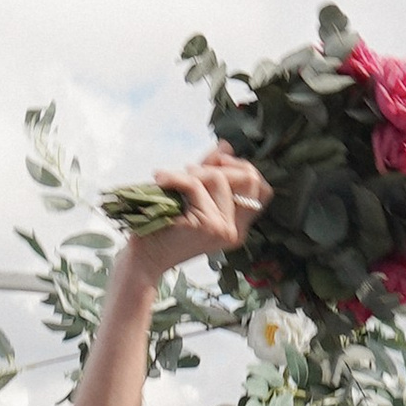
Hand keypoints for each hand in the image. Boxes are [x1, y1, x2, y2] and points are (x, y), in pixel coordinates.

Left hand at [119, 141, 268, 277]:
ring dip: (192, 172)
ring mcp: (223, 229)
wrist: (143, 260)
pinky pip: (196, 185)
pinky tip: (160, 180)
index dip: (242, 168)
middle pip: (248, 178)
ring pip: (219, 179)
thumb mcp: (192, 196)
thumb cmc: (162, 229)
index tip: (215, 165)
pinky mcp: (207, 225)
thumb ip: (211, 172)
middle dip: (218, 165)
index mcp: (236, 227)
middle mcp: (235, 231)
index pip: (262, 190)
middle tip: (190, 169)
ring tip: (169, 179)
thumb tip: (226, 145)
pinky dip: (175, 177)